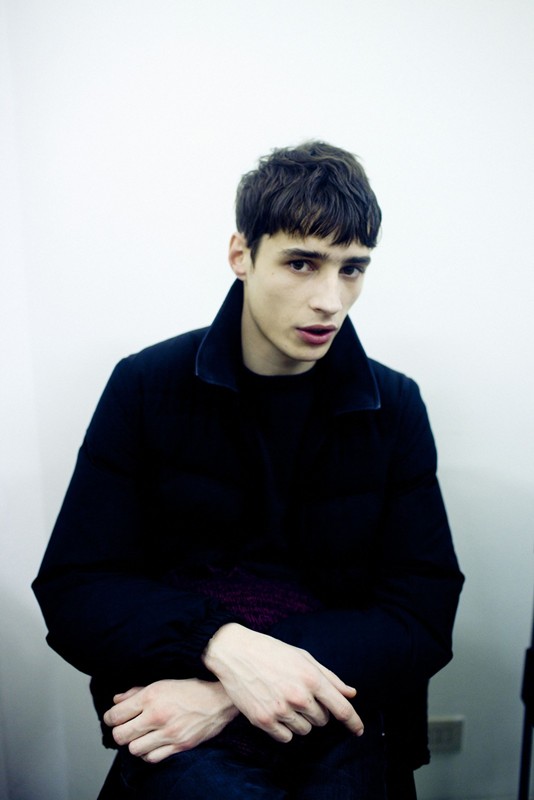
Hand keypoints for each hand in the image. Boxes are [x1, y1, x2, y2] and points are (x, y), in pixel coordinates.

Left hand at [102, 678, 238, 762]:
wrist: (219, 699)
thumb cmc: (190, 689)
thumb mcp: (162, 684)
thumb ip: (136, 692)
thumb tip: (116, 700)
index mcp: (152, 696)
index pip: (116, 715)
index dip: (110, 718)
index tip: (112, 718)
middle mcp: (158, 715)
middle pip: (121, 735)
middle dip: (119, 732)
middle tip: (125, 728)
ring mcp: (169, 733)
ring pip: (134, 749)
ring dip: (134, 743)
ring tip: (141, 736)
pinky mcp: (179, 746)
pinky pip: (152, 758)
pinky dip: (149, 753)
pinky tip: (153, 743)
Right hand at [202, 623, 363, 742]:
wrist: (235, 653)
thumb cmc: (272, 652)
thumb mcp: (303, 658)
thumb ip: (329, 678)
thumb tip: (351, 694)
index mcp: (311, 678)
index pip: (341, 708)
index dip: (354, 722)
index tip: (359, 730)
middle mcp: (298, 696)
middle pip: (322, 720)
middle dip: (317, 710)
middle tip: (300, 694)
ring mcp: (280, 710)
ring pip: (305, 730)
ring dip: (300, 720)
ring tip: (286, 700)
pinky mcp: (263, 721)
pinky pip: (286, 737)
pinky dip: (285, 728)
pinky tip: (276, 710)